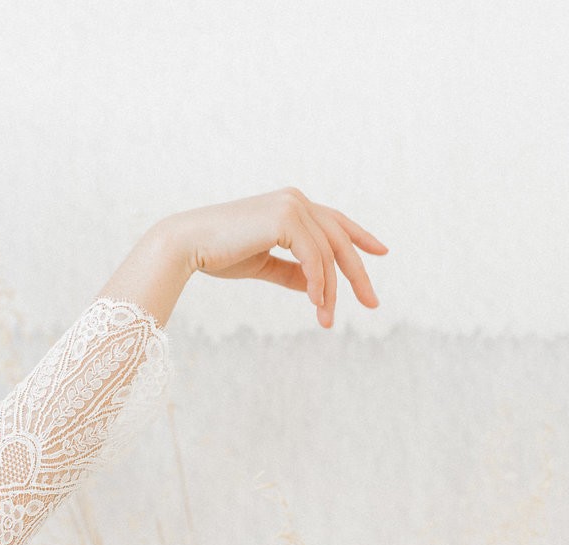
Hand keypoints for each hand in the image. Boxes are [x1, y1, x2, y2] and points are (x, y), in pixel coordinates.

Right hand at [151, 187, 388, 327]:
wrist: (187, 245)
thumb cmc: (219, 254)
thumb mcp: (263, 264)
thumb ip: (291, 272)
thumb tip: (316, 287)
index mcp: (290, 205)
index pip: (335, 221)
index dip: (360, 236)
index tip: (382, 252)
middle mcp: (295, 200)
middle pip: (340, 240)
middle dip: (357, 274)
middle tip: (372, 304)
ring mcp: (291, 205)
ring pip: (328, 253)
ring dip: (331, 290)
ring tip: (327, 320)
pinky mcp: (285, 218)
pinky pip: (314, 256)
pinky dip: (318, 282)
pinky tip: (315, 303)